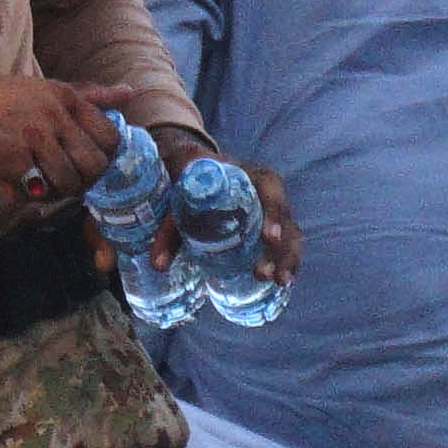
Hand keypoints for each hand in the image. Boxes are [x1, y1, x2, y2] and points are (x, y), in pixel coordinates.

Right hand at [0, 78, 122, 207]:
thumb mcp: (44, 90)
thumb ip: (88, 96)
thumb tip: (129, 94)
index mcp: (66, 97)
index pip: (111, 137)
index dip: (103, 160)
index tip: (83, 165)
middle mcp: (55, 113)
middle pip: (95, 165)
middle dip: (81, 182)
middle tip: (58, 182)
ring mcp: (34, 135)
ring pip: (69, 182)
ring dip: (53, 192)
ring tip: (34, 184)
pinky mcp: (13, 158)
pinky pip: (37, 190)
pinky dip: (26, 195)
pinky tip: (11, 185)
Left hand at [150, 126, 302, 288]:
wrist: (191, 165)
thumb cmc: (188, 175)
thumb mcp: (178, 193)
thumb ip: (168, 227)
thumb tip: (158, 265)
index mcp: (249, 175)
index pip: (270, 190)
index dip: (274, 214)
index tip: (270, 238)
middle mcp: (265, 192)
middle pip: (285, 218)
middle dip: (282, 248)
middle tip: (266, 274)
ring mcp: (268, 211)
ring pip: (290, 234)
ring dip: (288, 259)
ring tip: (281, 282)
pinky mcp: (264, 227)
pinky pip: (283, 244)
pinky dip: (284, 261)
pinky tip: (281, 282)